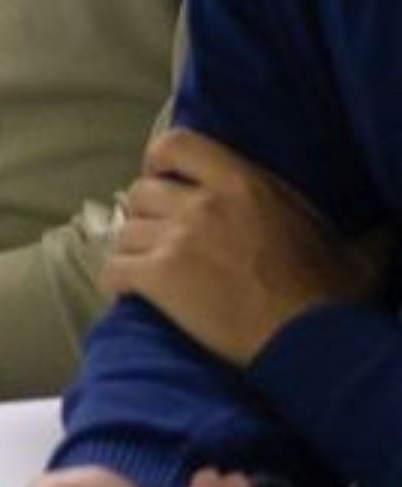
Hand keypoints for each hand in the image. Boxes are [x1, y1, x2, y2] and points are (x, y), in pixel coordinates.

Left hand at [110, 126, 386, 366]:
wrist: (310, 342)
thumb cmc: (332, 297)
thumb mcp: (354, 251)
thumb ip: (361, 231)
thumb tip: (390, 228)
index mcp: (243, 183)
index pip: (176, 144)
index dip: (161, 161)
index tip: (164, 178)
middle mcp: (202, 203)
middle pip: (142, 192)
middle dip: (147, 215)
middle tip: (160, 237)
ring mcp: (175, 240)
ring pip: (125, 231)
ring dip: (133, 249)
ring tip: (149, 269)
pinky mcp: (157, 278)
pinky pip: (113, 270)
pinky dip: (117, 282)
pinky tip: (131, 293)